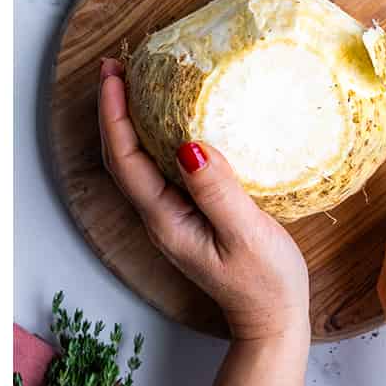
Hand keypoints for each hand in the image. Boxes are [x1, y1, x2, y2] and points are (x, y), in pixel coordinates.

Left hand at [98, 59, 310, 343]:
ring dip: (130, 121)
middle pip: (122, 158)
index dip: (115, 116)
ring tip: (133, 81)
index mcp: (166, 219)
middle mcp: (160, 217)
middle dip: (114, 110)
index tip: (114, 77)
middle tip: (116, 66)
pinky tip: (170, 117)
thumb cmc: (264, 283)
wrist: (271, 320)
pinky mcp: (188, 215)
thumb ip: (217, 192)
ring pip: (138, 162)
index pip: (126, 161)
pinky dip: (155, 136)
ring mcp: (171, 217)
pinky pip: (160, 169)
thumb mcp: (246, 234)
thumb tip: (188, 147)